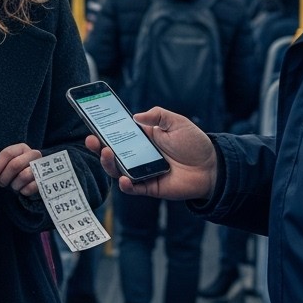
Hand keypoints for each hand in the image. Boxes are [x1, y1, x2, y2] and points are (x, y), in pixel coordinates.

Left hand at [0, 143, 43, 196]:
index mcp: (22, 148)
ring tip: (13, 186)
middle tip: (1, 183)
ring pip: (24, 176)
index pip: (7, 153)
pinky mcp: (44, 180)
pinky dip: (24, 190)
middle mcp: (33, 155)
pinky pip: (32, 187)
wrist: (34, 178)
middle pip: (15, 165)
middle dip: (5, 177)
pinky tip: (22, 190)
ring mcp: (40, 167)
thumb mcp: (5, 164)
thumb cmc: (15, 170)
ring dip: (14, 184)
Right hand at [85, 107, 217, 200]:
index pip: (118, 135)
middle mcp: (138, 156)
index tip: (93, 124)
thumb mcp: (177, 122)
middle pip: (112, 153)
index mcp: (142, 139)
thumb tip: (135, 116)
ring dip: (108, 163)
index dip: (104, 131)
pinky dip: (126, 185)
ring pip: (118, 170)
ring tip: (106, 153)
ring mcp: (142, 172)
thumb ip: (158, 115)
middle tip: (91, 140)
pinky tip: (124, 178)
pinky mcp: (150, 187)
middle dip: (98, 147)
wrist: (212, 167)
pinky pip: (133, 188)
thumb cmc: (194, 144)